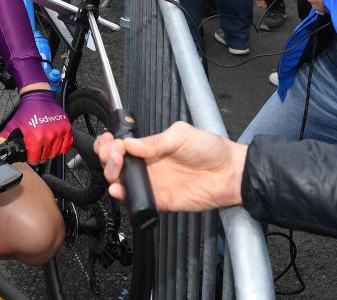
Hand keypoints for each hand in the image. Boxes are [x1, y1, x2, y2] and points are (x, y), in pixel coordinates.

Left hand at [0, 90, 72, 163]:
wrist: (38, 97)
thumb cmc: (26, 111)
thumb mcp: (12, 125)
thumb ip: (2, 139)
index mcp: (35, 138)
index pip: (35, 159)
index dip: (31, 158)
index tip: (30, 155)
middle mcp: (48, 136)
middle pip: (46, 157)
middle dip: (40, 155)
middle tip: (37, 150)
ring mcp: (59, 132)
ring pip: (56, 153)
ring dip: (50, 152)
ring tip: (45, 146)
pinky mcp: (67, 128)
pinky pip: (67, 145)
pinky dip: (62, 147)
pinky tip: (56, 144)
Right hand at [94, 122, 246, 211]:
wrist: (229, 173)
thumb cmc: (210, 149)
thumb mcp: (181, 135)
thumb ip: (154, 141)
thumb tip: (130, 144)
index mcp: (150, 146)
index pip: (122, 144)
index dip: (110, 143)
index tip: (111, 142)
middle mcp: (148, 164)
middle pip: (115, 163)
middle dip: (107, 157)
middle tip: (113, 155)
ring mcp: (152, 183)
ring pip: (121, 182)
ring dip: (112, 175)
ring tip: (116, 170)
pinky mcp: (158, 200)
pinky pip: (137, 201)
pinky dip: (124, 197)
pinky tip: (120, 190)